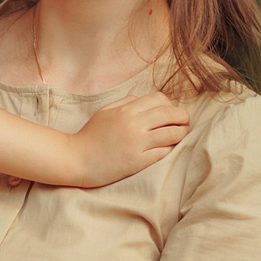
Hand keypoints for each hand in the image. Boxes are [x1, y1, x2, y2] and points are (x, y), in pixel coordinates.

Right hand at [68, 91, 189, 185]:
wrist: (76, 158)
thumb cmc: (90, 135)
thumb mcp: (105, 111)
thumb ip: (125, 102)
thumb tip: (143, 99)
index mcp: (127, 110)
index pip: (160, 100)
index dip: (169, 105)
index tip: (170, 113)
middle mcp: (134, 124)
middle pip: (171, 114)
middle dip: (183, 117)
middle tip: (184, 123)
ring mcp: (137, 143)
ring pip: (172, 133)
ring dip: (181, 133)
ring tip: (181, 135)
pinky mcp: (138, 161)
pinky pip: (164, 152)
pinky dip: (170, 149)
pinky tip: (168, 149)